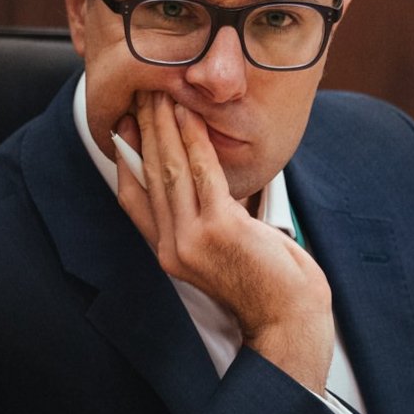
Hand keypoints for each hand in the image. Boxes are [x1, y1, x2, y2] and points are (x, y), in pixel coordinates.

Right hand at [115, 91, 333, 394]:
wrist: (289, 317)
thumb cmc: (264, 280)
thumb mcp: (223, 248)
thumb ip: (204, 216)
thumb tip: (200, 174)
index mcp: (169, 251)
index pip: (133, 198)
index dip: (125, 159)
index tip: (125, 127)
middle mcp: (172, 246)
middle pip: (149, 176)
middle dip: (145, 131)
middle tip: (142, 96)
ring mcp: (193, 239)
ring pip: (170, 170)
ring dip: (165, 128)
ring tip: (161, 96)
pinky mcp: (220, 228)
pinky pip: (203, 174)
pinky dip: (196, 141)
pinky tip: (191, 117)